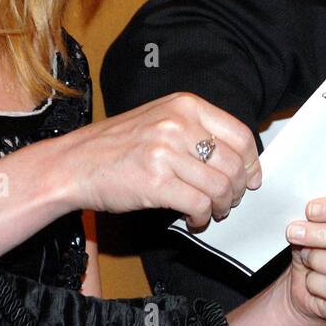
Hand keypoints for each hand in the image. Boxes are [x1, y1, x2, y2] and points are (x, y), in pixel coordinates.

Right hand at [59, 92, 260, 229]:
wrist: (73, 164)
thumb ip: (197, 131)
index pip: (240, 134)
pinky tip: (194, 220)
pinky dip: (202, 218)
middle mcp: (178, 124)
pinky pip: (199, 205)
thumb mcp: (160, 119)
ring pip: (220, 187)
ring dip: (221, 207)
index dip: (252, 162)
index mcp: (185, 105)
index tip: (251, 177)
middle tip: (228, 201)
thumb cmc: (116, 146)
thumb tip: (239, 158)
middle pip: (234, 164)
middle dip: (237, 190)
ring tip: (211, 212)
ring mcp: (166, 152)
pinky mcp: (156, 182)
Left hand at [282, 196, 325, 325]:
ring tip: (305, 256)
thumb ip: (323, 217)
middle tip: (296, 232)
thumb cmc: (322, 249)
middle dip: (324, 234)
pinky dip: (317, 283)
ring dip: (319, 259)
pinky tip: (311, 279)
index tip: (311, 210)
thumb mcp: (322, 226)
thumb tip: (310, 212)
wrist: (312, 286)